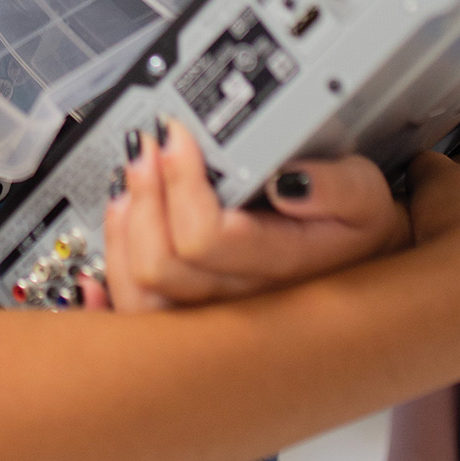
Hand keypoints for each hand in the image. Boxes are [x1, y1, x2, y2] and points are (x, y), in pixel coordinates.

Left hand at [92, 120, 409, 310]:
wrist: (364, 272)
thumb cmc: (357, 233)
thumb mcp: (367, 197)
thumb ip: (339, 186)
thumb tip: (289, 180)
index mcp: (282, 269)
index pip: (206, 237)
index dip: (180, 180)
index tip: (177, 135)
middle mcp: (241, 304)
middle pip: (160, 267)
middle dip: (143, 196)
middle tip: (144, 149)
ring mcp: (212, 319)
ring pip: (140, 297)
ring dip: (121, 231)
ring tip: (126, 186)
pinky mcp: (189, 321)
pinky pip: (134, 324)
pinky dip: (104, 294)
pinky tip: (92, 273)